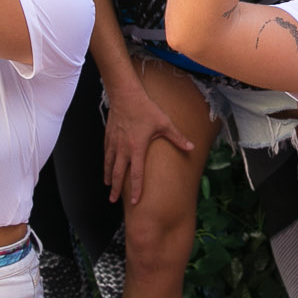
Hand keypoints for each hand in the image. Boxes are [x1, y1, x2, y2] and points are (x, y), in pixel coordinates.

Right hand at [101, 78, 195, 206]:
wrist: (126, 95)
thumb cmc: (146, 109)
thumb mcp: (165, 123)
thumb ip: (177, 137)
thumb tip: (191, 147)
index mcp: (137, 148)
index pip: (136, 174)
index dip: (136, 189)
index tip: (135, 202)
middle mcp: (123, 149)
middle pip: (118, 174)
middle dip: (116, 189)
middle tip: (113, 200)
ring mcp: (114, 143)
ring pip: (109, 165)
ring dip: (109, 177)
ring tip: (108, 187)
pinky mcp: (108, 136)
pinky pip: (106, 154)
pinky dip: (106, 163)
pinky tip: (106, 167)